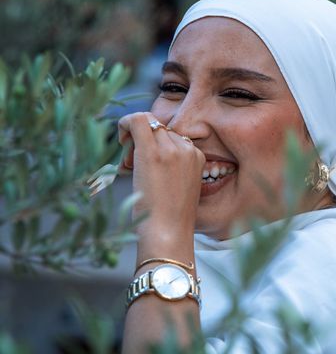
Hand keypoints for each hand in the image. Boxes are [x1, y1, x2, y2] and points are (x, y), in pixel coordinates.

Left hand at [117, 112, 204, 237]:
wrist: (169, 232)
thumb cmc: (169, 217)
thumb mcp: (179, 186)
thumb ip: (171, 166)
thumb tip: (146, 152)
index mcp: (197, 156)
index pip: (170, 136)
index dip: (153, 145)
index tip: (142, 164)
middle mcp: (187, 149)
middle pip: (158, 128)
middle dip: (141, 142)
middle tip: (130, 165)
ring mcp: (171, 149)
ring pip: (147, 122)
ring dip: (132, 139)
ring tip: (128, 165)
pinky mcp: (152, 152)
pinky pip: (137, 120)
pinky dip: (124, 123)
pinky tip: (121, 139)